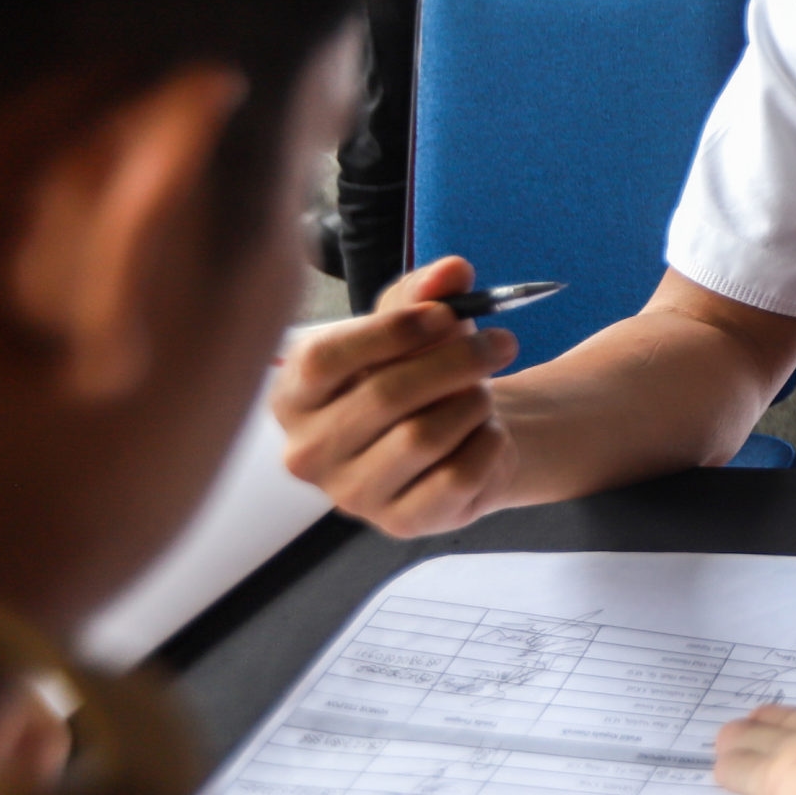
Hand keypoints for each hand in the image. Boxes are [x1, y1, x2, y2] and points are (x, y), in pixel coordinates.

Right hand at [273, 254, 518, 536]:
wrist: (458, 436)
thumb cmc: (421, 372)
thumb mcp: (416, 324)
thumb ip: (427, 293)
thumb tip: (451, 271)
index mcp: (293, 395)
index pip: (323, 359)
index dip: (392, 330)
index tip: (446, 314)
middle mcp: (307, 451)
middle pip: (385, 396)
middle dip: (456, 360)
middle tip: (502, 342)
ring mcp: (350, 494)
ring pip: (423, 437)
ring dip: (472, 402)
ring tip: (483, 392)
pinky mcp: (400, 523)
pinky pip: (458, 476)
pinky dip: (487, 444)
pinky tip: (486, 433)